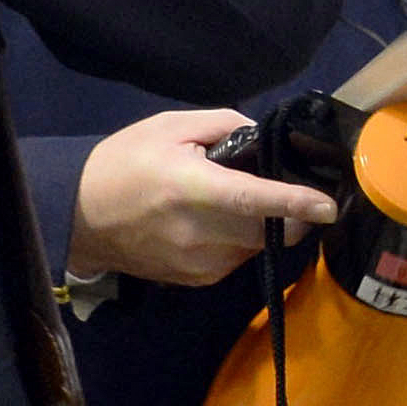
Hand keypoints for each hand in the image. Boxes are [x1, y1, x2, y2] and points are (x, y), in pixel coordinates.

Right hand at [66, 109, 337, 288]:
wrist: (77, 217)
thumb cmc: (124, 163)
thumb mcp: (169, 127)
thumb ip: (224, 124)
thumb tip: (264, 139)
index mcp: (192, 189)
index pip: (253, 200)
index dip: (294, 203)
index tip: (329, 206)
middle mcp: (199, 233)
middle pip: (269, 231)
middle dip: (291, 214)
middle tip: (284, 189)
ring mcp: (198, 264)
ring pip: (257, 247)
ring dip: (262, 226)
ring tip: (235, 202)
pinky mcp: (196, 281)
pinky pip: (238, 259)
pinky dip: (241, 240)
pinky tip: (217, 223)